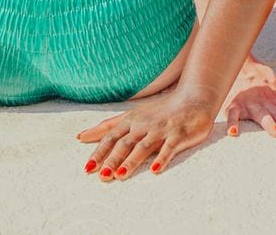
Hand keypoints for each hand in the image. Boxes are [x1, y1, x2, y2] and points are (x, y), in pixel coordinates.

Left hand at [77, 88, 220, 180]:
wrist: (194, 98)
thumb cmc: (160, 110)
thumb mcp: (132, 115)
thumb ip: (108, 126)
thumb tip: (81, 136)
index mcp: (132, 120)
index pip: (111, 136)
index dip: (99, 151)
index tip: (87, 168)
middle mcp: (144, 125)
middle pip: (125, 143)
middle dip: (113, 159)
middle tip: (102, 176)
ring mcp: (162, 129)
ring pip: (144, 146)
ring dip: (132, 161)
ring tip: (120, 175)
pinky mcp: (179, 134)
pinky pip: (169, 147)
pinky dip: (162, 158)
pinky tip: (155, 170)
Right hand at [221, 57, 275, 138]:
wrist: (238, 61)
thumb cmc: (258, 76)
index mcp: (275, 97)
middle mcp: (264, 100)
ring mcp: (249, 102)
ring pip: (260, 114)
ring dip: (268, 122)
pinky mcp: (234, 103)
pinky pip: (233, 113)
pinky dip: (232, 122)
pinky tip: (233, 132)